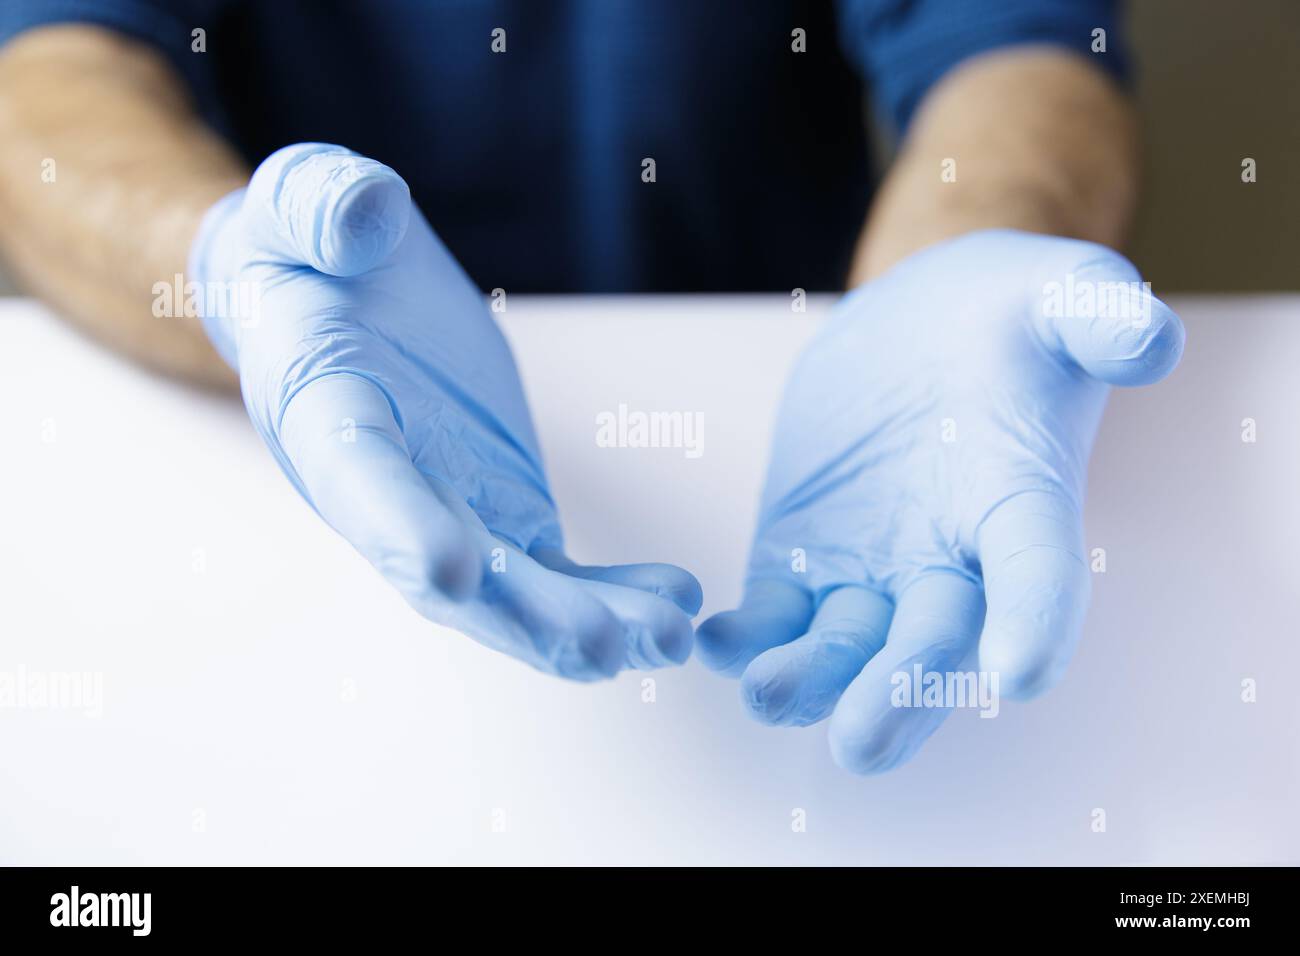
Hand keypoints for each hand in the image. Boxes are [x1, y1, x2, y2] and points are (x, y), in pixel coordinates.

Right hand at [189, 143, 698, 679]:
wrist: (333, 294)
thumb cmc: (308, 249)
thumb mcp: (299, 202)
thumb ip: (323, 206)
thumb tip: (362, 218)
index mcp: (322, 412)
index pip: (358, 477)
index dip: (399, 526)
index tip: (453, 573)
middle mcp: (380, 488)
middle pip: (450, 568)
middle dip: (522, 615)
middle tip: (602, 647)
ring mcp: (445, 509)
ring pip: (513, 588)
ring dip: (582, 626)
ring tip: (666, 640)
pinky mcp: (499, 509)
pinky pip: (556, 570)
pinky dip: (612, 595)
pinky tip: (676, 606)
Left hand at [696, 230, 1182, 770]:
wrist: (927, 325)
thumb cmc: (1012, 316)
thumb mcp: (1060, 294)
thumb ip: (1100, 315)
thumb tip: (1148, 339)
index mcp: (1024, 504)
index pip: (1040, 573)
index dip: (1036, 621)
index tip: (1019, 673)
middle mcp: (952, 558)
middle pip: (932, 642)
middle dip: (899, 692)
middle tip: (861, 740)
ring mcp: (871, 566)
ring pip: (845, 643)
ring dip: (809, 679)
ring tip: (766, 695)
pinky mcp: (803, 553)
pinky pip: (774, 609)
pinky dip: (748, 634)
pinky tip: (711, 643)